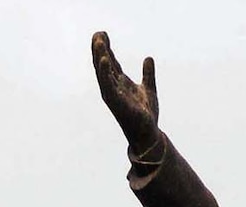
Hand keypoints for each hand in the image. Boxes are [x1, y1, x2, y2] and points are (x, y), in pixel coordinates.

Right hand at [91, 32, 160, 154]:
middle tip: (97, 33)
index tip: (103, 34)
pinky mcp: (116, 102)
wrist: (149, 133)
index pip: (110, 63)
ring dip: (100, 57)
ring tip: (98, 41)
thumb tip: (148, 58)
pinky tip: (104, 60)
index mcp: (120, 84)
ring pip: (103, 73)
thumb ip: (148, 74)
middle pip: (103, 65)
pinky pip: (108, 85)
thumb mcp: (149, 89)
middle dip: (99, 50)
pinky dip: (105, 72)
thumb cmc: (146, 115)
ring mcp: (113, 95)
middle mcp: (114, 88)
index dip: (106, 49)